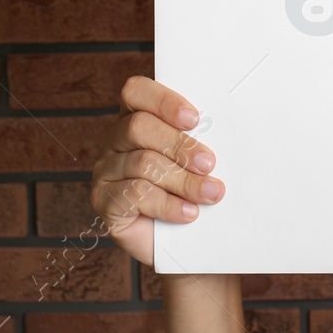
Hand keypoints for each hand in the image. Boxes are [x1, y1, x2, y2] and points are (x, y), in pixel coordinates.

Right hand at [91, 76, 223, 266]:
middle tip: (210, 163)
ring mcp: (105, 170)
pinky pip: (134, 195)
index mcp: (136, 117)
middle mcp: (115, 140)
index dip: (163, 101)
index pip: (136, 91)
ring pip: (142, 164)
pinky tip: (188, 212)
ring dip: (183, 180)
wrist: (184, 240)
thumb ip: (201, 139)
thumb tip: (228, 129)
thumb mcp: (198, 159)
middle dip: (180, 145)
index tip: (195, 119)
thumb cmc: (193, 189)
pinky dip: (167, 204)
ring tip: (211, 193)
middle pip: (139, 127)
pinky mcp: (103, 201)